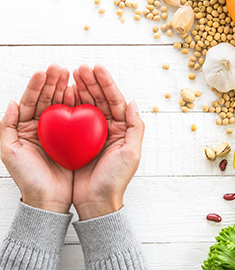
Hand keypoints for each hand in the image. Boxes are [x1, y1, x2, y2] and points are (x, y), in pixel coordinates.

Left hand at [0, 65, 74, 213]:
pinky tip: (80, 94)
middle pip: (47, 99)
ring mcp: (59, 132)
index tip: (44, 72)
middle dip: (53, 82)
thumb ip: (6, 127)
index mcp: (25, 127)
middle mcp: (42, 127)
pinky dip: (77, 105)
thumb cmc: (28, 178)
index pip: (30, 101)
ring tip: (72, 75)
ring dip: (66, 89)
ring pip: (62, 105)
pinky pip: (76, 119)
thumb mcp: (9, 152)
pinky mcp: (73, 138)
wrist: (49, 198)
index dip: (37, 86)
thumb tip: (11, 102)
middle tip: (60, 69)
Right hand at [72, 65, 143, 219]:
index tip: (97, 68)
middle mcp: (108, 128)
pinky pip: (72, 118)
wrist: (96, 201)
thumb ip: (136, 127)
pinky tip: (62, 94)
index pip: (115, 100)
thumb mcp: (132, 153)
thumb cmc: (115, 179)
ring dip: (79, 89)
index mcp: (122, 128)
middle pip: (100, 99)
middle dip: (91, 82)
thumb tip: (134, 102)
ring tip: (70, 75)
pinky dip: (68, 105)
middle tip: (80, 68)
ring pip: (86, 105)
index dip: (106, 84)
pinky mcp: (77, 140)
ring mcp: (91, 133)